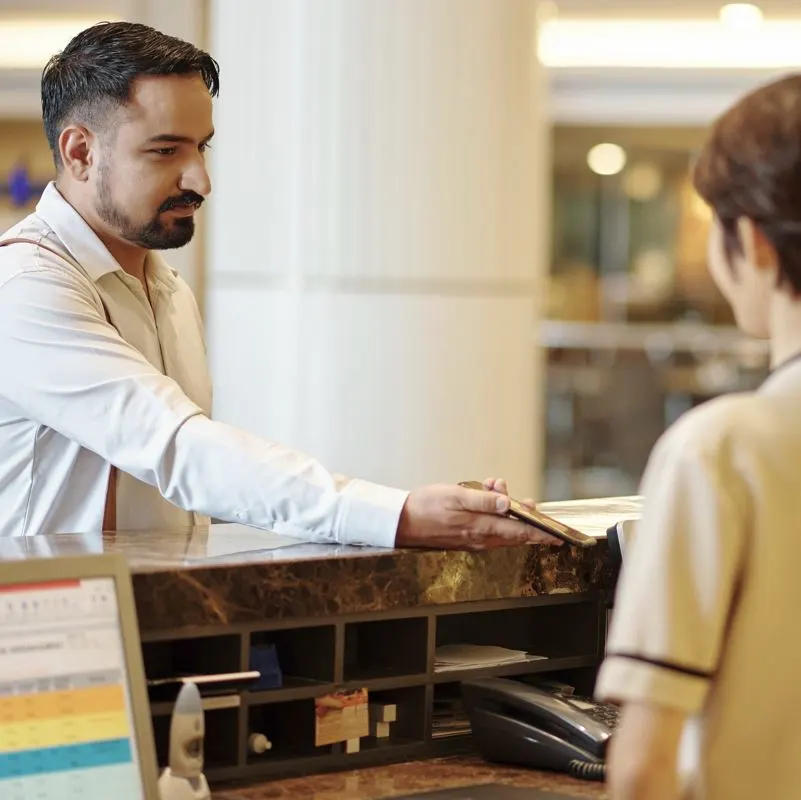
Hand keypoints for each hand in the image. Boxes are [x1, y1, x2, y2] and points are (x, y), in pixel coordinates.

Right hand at [395, 478, 562, 550]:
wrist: (400, 521)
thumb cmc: (425, 506)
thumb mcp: (455, 495)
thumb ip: (483, 500)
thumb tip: (508, 504)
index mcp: (480, 528)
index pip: (519, 533)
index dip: (540, 533)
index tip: (559, 536)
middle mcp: (479, 538)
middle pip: (513, 531)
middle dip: (522, 513)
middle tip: (524, 499)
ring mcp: (472, 539)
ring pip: (500, 527)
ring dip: (504, 509)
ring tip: (492, 486)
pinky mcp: (464, 536)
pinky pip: (487, 526)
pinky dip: (491, 511)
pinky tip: (483, 494)